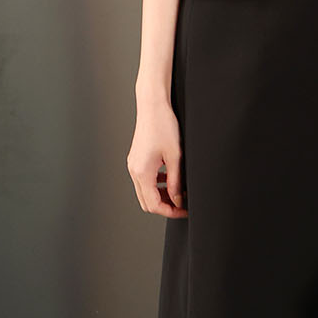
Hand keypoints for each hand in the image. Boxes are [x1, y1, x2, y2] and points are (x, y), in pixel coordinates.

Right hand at [127, 98, 186, 216]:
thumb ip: (176, 181)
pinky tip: (170, 178)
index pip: (153, 205)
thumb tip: (178, 199)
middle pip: (147, 202)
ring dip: (161, 195)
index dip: (170, 211)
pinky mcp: (136, 160)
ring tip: (179, 191)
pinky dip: (157, 184)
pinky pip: (145, 180)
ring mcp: (134, 165)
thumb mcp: (175, 157)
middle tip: (182, 204)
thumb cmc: (164, 126)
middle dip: (165, 206)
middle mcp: (134, 171)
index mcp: (142, 172)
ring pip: (145, 192)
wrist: (153, 106)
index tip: (184, 210)